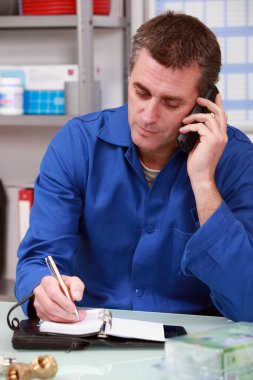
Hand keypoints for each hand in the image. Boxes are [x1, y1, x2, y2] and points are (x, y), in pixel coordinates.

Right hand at [33, 275, 85, 321]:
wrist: (57, 288)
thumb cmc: (65, 284)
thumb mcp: (73, 281)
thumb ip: (77, 286)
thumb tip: (77, 296)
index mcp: (47, 281)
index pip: (53, 293)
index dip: (64, 303)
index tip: (73, 308)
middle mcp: (40, 291)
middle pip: (50, 306)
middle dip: (65, 313)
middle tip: (76, 316)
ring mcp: (38, 303)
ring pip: (49, 314)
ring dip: (63, 319)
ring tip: (75, 318)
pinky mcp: (39, 312)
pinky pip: (48, 320)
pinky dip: (59, 321)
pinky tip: (68, 319)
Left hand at [179, 93, 226, 224]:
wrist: (200, 176)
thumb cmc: (198, 163)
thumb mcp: (201, 145)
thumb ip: (202, 134)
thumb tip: (195, 124)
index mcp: (221, 136)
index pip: (223, 117)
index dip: (219, 105)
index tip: (215, 95)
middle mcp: (222, 135)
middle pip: (219, 112)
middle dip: (208, 103)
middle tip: (198, 99)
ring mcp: (218, 137)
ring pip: (208, 118)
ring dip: (194, 117)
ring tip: (184, 121)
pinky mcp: (211, 140)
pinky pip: (200, 127)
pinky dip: (190, 126)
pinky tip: (182, 129)